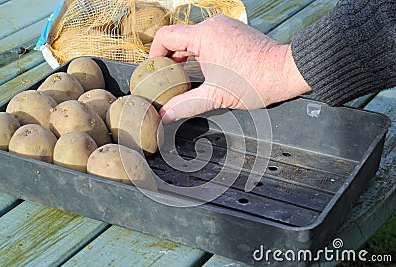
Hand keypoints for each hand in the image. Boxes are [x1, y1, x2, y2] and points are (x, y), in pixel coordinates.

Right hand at [149, 15, 310, 122]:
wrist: (286, 72)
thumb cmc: (255, 83)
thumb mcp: (216, 97)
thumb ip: (185, 105)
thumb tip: (164, 116)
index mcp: (204, 36)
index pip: (165, 36)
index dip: (154, 54)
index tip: (155, 71)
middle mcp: (213, 25)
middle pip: (178, 37)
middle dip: (169, 58)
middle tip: (165, 78)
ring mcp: (224, 26)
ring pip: (193, 38)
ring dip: (184, 56)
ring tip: (181, 77)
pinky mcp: (233, 31)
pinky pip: (207, 38)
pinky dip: (199, 52)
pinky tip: (201, 70)